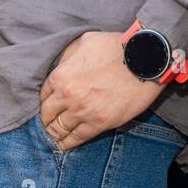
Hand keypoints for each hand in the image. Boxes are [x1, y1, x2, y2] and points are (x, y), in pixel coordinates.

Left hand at [39, 31, 165, 151]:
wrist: (144, 60)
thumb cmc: (115, 47)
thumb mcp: (84, 41)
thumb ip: (68, 56)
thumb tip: (61, 67)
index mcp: (61, 75)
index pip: (43, 94)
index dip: (44, 101)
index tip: (48, 105)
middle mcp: (67, 96)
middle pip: (47, 115)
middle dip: (46, 119)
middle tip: (48, 123)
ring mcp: (83, 111)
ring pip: (59, 130)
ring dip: (55, 134)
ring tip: (54, 137)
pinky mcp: (100, 123)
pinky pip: (78, 138)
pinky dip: (68, 144)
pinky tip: (64, 145)